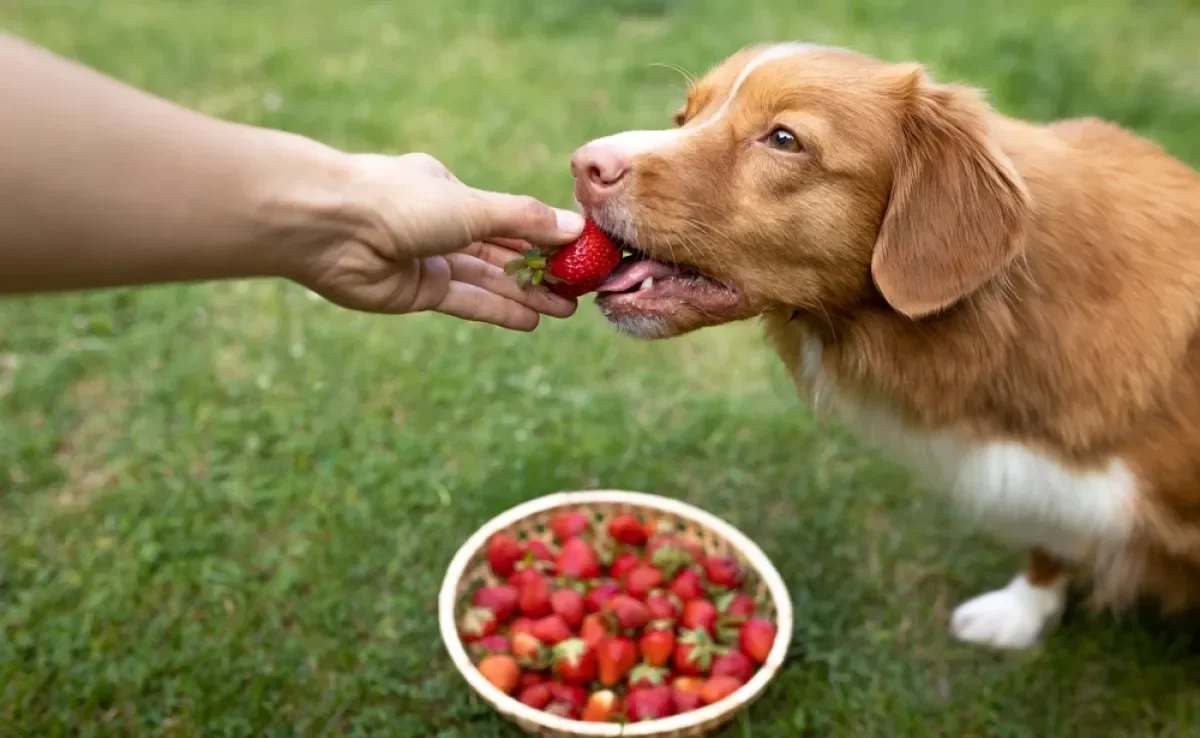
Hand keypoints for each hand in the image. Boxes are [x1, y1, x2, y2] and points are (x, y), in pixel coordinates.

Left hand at [299, 152, 584, 329]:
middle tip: (580, 289)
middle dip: (540, 270)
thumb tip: (576, 227)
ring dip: (526, 294)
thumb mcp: (473, 206)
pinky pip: (465, 302)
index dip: (543, 235)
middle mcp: (438, 224)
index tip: (579, 251)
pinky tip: (531, 321)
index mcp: (448, 190)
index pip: (507, 216)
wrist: (330, 227)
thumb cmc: (399, 200)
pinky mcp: (415, 292)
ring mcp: (426, 260)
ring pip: (487, 279)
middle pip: (500, 251)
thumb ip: (524, 221)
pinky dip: (497, 310)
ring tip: (567, 309)